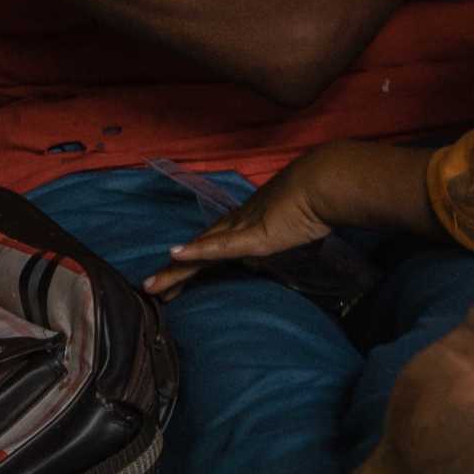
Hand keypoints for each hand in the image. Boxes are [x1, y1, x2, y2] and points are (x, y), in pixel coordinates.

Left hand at [143, 157, 334, 299]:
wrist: (322, 185)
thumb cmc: (312, 204)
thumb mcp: (288, 230)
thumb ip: (273, 239)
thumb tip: (263, 252)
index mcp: (245, 225)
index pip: (211, 248)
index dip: (192, 263)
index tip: (176, 282)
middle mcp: (236, 225)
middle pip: (198, 251)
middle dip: (174, 273)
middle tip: (151, 288)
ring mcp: (241, 228)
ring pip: (200, 252)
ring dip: (175, 270)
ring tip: (152, 285)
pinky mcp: (252, 235)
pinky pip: (220, 246)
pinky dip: (197, 252)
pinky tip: (176, 256)